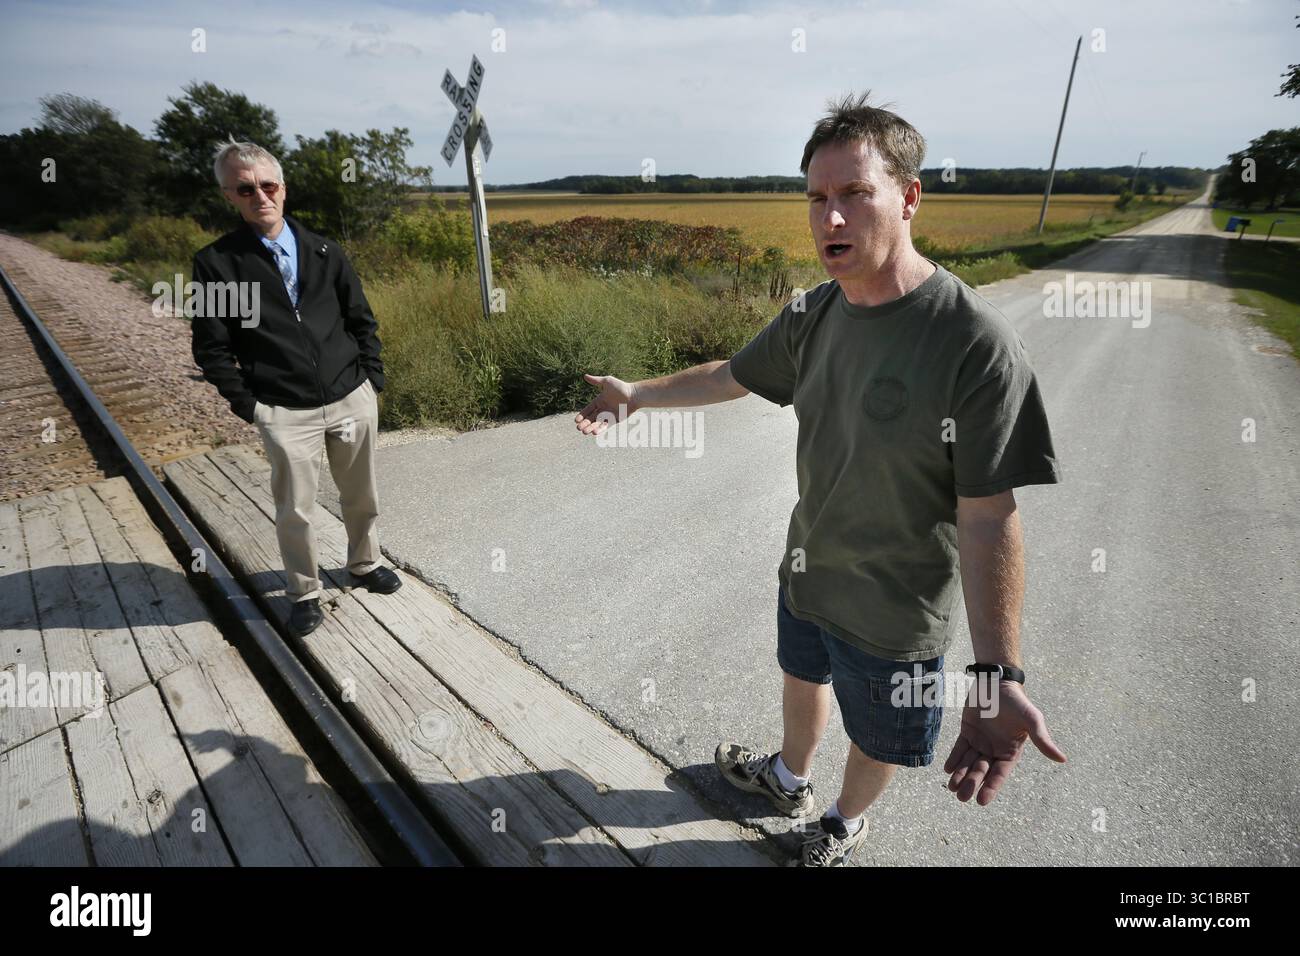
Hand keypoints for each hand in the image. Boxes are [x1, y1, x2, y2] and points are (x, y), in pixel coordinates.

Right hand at [574, 373, 637, 435]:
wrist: (634, 395)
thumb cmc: (621, 387)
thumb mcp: (607, 382)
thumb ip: (596, 381)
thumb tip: (584, 376)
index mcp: (599, 400)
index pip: (588, 409)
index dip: (582, 414)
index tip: (576, 420)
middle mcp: (603, 408)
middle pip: (591, 418)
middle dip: (584, 423)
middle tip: (578, 428)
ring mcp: (609, 415)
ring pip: (597, 423)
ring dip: (590, 427)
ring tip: (584, 432)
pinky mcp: (615, 420)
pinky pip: (606, 425)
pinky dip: (600, 429)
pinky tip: (594, 432)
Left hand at [943, 680, 1065, 804]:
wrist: (996, 681)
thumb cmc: (1017, 701)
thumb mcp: (1031, 719)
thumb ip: (1042, 739)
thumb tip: (1062, 759)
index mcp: (1010, 751)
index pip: (1000, 773)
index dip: (991, 787)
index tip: (981, 801)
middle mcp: (994, 749)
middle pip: (981, 771)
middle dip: (972, 784)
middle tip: (962, 797)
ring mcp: (980, 741)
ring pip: (968, 762)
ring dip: (960, 775)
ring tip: (952, 788)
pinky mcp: (967, 732)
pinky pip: (959, 748)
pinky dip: (953, 759)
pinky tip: (947, 769)